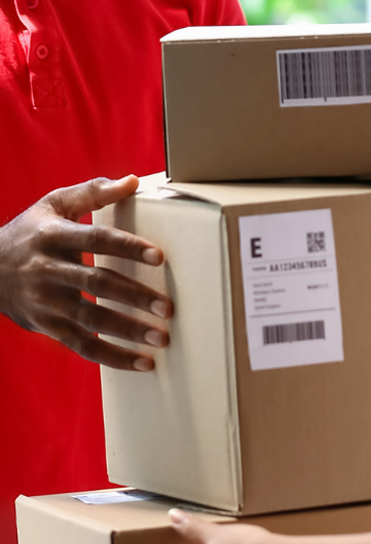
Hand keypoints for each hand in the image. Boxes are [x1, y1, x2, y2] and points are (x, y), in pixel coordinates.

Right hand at [0, 175, 171, 369]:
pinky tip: (141, 362)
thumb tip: (133, 181)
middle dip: (134, 296)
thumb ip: (93, 192)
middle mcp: (48, 269)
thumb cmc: (30, 232)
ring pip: (90, 319)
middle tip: (167, 308)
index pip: (96, 239)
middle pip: (96, 283)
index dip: (128, 247)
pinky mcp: (46, 326)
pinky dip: (112, 356)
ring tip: (160, 339)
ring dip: (128, 331)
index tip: (159, 257)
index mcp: (54, 235)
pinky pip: (81, 346)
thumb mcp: (53, 205)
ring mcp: (46, 301)